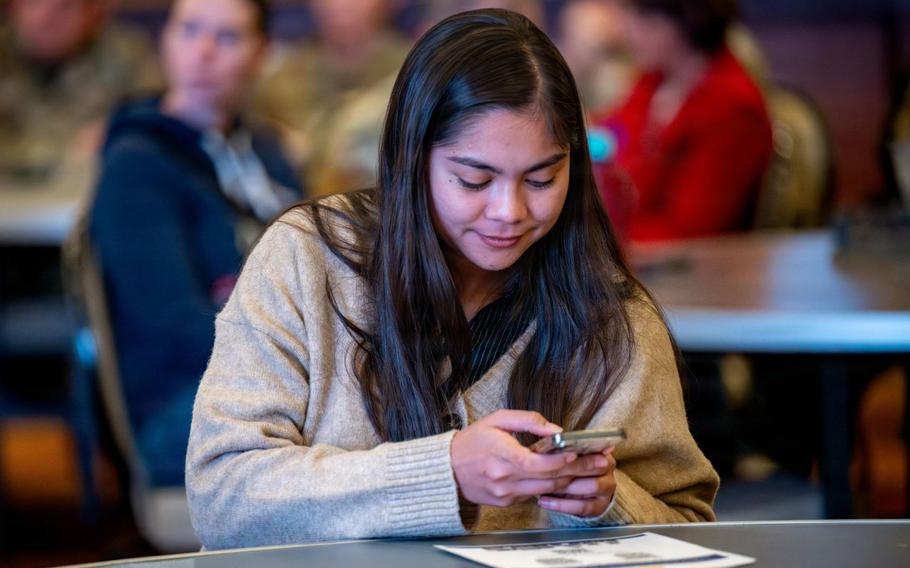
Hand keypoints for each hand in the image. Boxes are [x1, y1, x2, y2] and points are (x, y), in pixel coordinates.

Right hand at [450, 410, 613, 507]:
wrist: (447, 469)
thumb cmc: (473, 440)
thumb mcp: (497, 419)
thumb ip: (528, 421)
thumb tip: (557, 430)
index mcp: (503, 457)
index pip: (540, 463)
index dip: (563, 459)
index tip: (581, 451)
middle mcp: (506, 479)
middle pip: (551, 479)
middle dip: (580, 469)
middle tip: (602, 461)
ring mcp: (507, 494)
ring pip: (548, 489)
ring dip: (571, 479)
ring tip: (592, 468)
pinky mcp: (508, 502)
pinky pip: (536, 494)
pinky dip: (553, 486)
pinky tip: (568, 477)